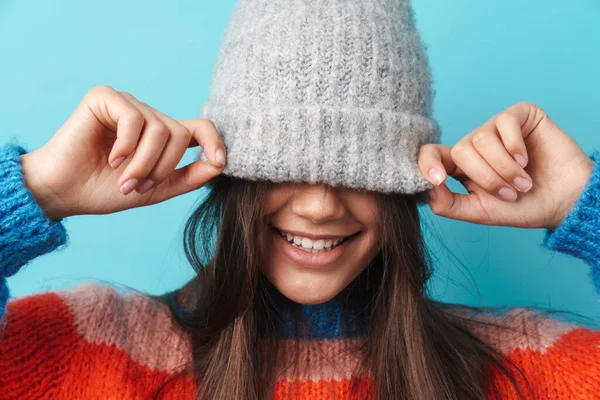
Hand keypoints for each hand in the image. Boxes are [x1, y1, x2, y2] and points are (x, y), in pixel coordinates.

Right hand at [19, 85, 225, 220]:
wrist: (64, 192)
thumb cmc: (105, 190)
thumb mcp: (156, 189)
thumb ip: (188, 177)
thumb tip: (220, 165)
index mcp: (162, 136)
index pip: (199, 128)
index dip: (215, 142)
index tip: (220, 162)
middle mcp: (148, 116)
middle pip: (180, 134)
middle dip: (162, 167)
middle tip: (139, 187)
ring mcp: (128, 104)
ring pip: (159, 130)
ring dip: (143, 163)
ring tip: (124, 180)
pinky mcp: (105, 97)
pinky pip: (134, 120)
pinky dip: (126, 147)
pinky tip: (112, 159)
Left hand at [418, 102, 594, 229]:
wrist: (564, 201)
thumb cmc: (523, 207)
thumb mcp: (481, 212)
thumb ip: (449, 205)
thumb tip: (428, 189)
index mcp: (461, 166)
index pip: (431, 154)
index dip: (427, 163)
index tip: (437, 179)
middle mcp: (475, 144)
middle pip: (460, 150)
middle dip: (486, 177)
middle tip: (510, 193)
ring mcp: (496, 128)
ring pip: (481, 139)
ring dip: (504, 168)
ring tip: (523, 183)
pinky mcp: (518, 115)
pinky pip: (504, 123)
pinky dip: (515, 146)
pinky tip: (527, 159)